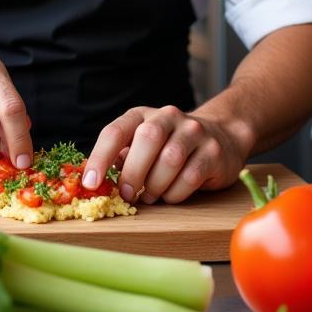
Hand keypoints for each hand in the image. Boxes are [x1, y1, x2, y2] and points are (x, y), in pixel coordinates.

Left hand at [82, 105, 250, 204]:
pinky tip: (170, 195)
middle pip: (147, 138)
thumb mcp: (141, 146)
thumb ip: (121, 158)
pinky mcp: (212, 151)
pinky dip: (175, 193)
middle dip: (133, 172)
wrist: (220, 136)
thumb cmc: (168, 146)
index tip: (90, 183)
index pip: (115, 131)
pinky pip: (191, 176)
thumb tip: (96, 181)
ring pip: (171, 159)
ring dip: (155, 185)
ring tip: (150, 196)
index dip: (100, 158)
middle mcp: (167, 116)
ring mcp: (193, 131)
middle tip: (127, 194)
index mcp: (141, 115)